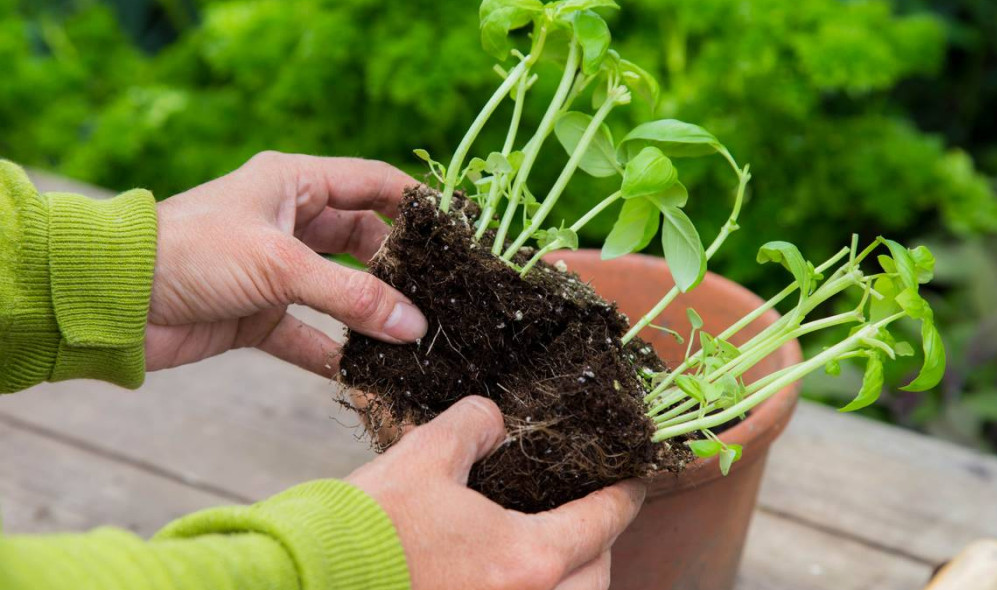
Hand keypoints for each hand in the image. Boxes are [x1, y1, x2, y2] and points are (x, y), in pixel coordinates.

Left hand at [146, 151, 427, 375]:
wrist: (110, 300)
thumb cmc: (190, 253)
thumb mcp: (279, 264)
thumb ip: (350, 295)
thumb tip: (414, 325)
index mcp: (293, 184)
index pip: (370, 184)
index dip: (413, 205)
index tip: (455, 233)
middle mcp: (288, 222)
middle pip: (362, 241)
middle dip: (397, 269)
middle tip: (438, 297)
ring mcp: (275, 270)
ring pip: (339, 290)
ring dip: (369, 314)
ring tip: (411, 337)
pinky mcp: (257, 314)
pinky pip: (309, 334)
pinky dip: (333, 352)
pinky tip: (364, 372)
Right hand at [347, 397, 645, 589]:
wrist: (304, 584)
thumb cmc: (367, 528)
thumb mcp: (425, 455)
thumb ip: (472, 426)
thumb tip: (492, 420)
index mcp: (527, 559)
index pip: (602, 523)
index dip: (624, 496)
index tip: (633, 481)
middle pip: (595, 577)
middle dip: (599, 545)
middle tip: (588, 515)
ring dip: (570, 579)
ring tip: (551, 550)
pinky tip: (504, 576)